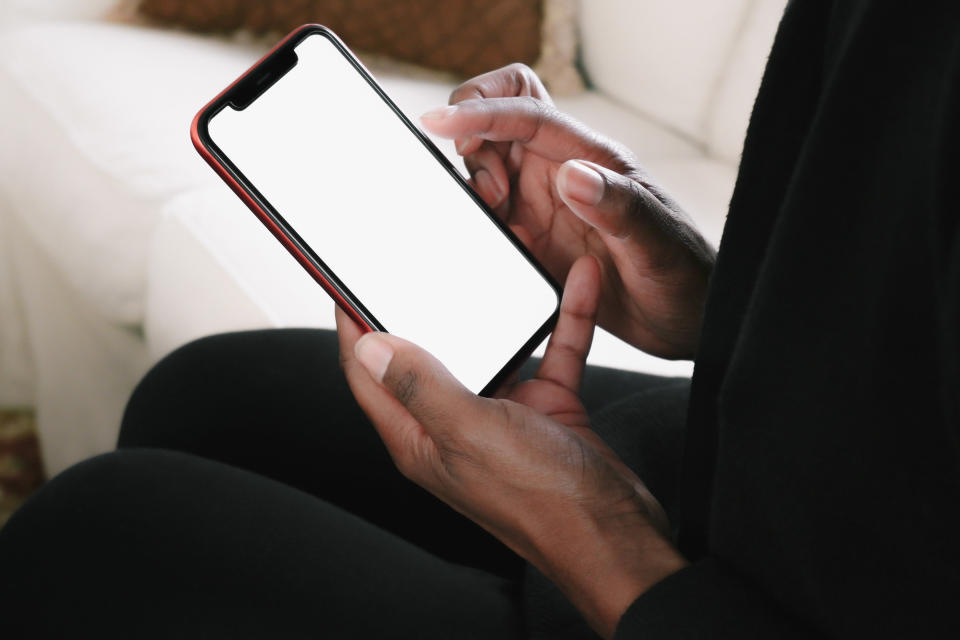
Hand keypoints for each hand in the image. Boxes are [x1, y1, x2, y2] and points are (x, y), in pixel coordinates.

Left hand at [336, 256, 687, 637]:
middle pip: (428, 353)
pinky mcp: (545, 408)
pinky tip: (576, 286)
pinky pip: (550, 351)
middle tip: (422, 258)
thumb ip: (420, 387)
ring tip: (497, 260)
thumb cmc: (542, 501)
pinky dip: (562, 320)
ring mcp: (502, 415)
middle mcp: (455, 424)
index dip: (353, 326)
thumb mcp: (470, 433)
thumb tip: (370, 346)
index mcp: (420, 437)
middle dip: (425, 305)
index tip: (348, 282)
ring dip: (498, 307)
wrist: (616, 535)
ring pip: (493, 346)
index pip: (368, 375)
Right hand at [420, 64, 715, 358]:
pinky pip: (489, 216)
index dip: (480, 109)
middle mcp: (562, 173)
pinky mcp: (533, 240)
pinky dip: (477, 223)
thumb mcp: (658, 246)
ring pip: (486, 168)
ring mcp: (545, 206)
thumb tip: (570, 173)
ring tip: (499, 223)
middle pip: (496, 124)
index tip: (439, 123)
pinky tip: (496, 247)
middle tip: (491, 196)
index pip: (525, 110)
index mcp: (591, 158)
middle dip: (473, 143)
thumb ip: (619, 207)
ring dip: (474, 187)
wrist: (687, 321)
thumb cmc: (686, 277)